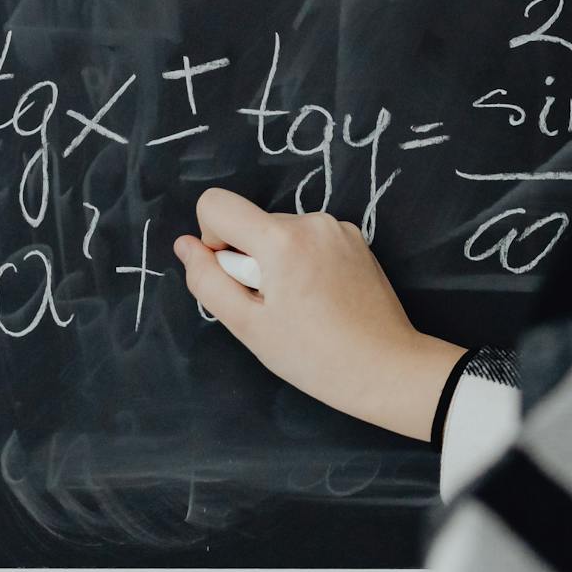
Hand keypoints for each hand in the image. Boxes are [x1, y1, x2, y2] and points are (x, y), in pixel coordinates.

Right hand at [174, 189, 465, 441]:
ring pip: (279, 233)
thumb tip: (186, 245)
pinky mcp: (356, 238)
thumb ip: (208, 280)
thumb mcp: (247, 325)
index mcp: (282, 238)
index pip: (216, 204)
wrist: (385, 367)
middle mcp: (312, 221)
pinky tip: (320, 299)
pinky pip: (308, 239)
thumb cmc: (314, 355)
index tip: (234, 276)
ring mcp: (339, 227)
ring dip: (277, 262)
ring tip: (300, 306)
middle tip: (273, 307)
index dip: (212, 240)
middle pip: (251, 223)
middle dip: (250, 259)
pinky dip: (303, 262)